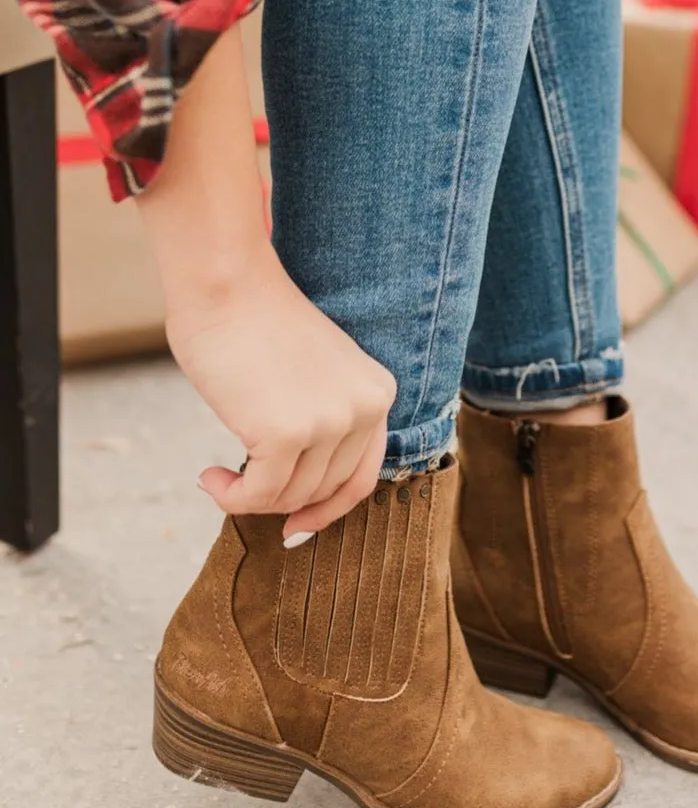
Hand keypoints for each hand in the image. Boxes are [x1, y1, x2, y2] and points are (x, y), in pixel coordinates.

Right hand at [167, 248, 395, 544]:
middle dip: (280, 501)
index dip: (327, 509)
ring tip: (219, 477)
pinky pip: (258, 494)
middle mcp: (364, 409)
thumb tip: (298, 493)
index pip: (362, 475)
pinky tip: (209, 477)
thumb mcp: (313, 373)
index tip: (294, 524)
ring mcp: (328, 422)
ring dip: (250, 497)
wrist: (225, 283)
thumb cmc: (254, 320)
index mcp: (377, 392)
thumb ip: (321, 419)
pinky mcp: (285, 434)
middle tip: (240, 490)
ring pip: (290, 495)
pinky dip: (230, 498)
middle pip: (324, 489)